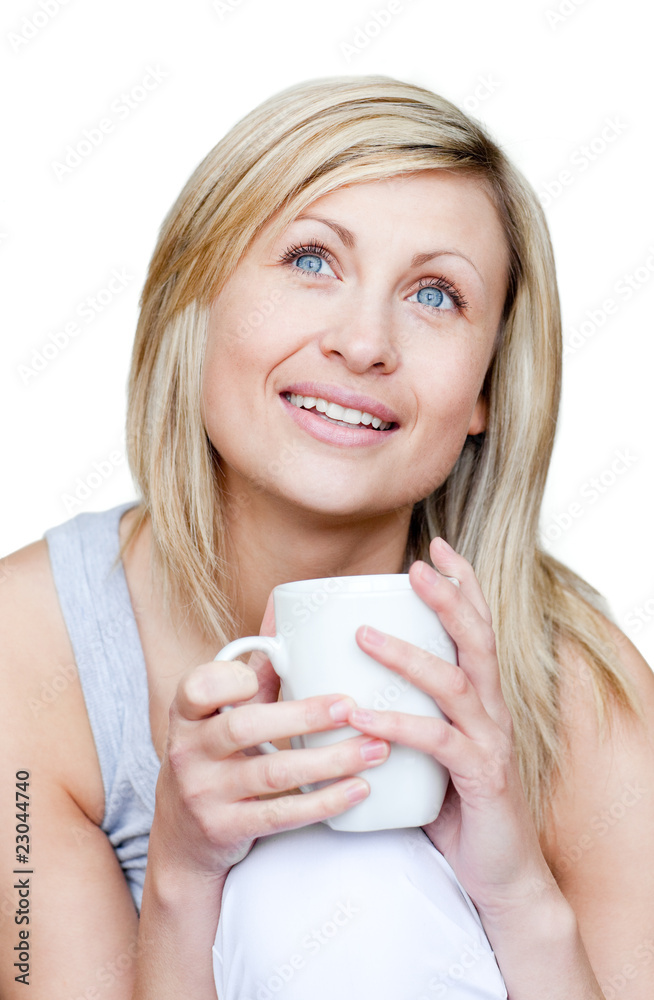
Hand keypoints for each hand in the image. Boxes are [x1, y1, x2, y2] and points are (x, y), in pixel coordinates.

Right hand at [149, 596, 390, 881]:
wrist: (182, 838)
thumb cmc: (215, 756)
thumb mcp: (221, 714)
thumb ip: (255, 673)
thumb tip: (286, 614)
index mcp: (187, 712)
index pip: (197, 686)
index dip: (231, 678)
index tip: (277, 668)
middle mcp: (188, 751)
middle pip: (245, 727)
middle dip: (303, 716)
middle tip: (351, 707)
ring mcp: (204, 794)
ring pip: (272, 773)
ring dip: (330, 761)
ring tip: (375, 749)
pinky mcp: (225, 828)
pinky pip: (281, 816)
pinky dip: (324, 802)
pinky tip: (359, 789)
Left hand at [347, 537, 555, 918]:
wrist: (499, 875)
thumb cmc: (455, 806)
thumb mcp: (427, 751)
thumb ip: (401, 715)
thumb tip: (340, 687)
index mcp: (482, 697)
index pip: (477, 628)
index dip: (462, 584)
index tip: (437, 547)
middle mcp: (493, 710)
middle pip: (476, 640)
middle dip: (447, 598)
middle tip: (416, 567)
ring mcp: (491, 742)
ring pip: (454, 683)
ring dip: (408, 655)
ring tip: (363, 635)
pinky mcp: (481, 777)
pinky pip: (436, 742)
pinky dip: (395, 724)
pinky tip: (359, 714)